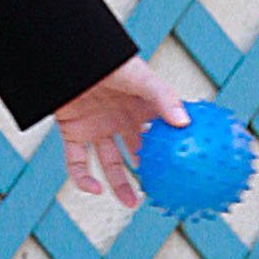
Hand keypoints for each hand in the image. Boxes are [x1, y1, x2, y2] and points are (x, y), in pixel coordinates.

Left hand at [56, 57, 185, 207]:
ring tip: (132, 205)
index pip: (161, 132)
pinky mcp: (72, 132)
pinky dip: (83, 179)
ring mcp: (96, 127)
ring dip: (119, 185)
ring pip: (109, 163)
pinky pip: (77, 162)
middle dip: (149, 173)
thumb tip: (185, 124)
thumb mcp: (140, 78)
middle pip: (137, 153)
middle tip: (164, 193)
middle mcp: (119, 119)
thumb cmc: (109, 61)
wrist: (69, 54)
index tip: (189, 171)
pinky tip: (95, 190)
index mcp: (139, 107)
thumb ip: (163, 98)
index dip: (173, 151)